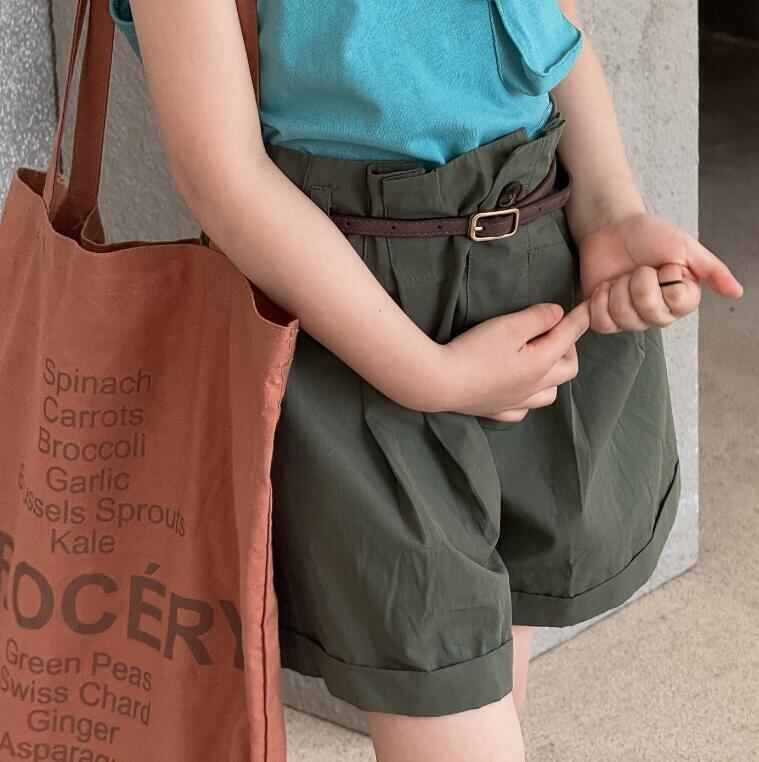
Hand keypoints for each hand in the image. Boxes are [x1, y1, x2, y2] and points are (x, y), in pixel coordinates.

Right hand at [431, 300, 590, 422]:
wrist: (440, 383)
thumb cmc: (473, 352)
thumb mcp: (508, 326)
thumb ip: (537, 318)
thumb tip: (558, 314)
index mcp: (541, 363)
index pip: (569, 336)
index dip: (580, 318)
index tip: (589, 306)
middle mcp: (533, 386)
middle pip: (568, 369)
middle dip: (569, 347)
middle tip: (556, 330)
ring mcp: (515, 401)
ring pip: (549, 394)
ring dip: (552, 375)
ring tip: (540, 360)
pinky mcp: (495, 409)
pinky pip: (522, 410)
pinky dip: (528, 398)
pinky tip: (519, 389)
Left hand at [578, 212, 743, 332]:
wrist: (612, 229)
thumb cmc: (649, 236)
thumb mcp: (686, 247)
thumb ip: (712, 270)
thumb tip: (737, 292)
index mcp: (682, 298)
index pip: (677, 301)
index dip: (666, 278)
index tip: (663, 265)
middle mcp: (658, 313)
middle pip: (648, 310)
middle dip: (639, 280)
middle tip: (639, 268)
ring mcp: (631, 318)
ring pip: (623, 317)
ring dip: (618, 288)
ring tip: (622, 276)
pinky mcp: (605, 318)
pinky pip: (601, 323)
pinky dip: (599, 301)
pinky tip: (605, 287)